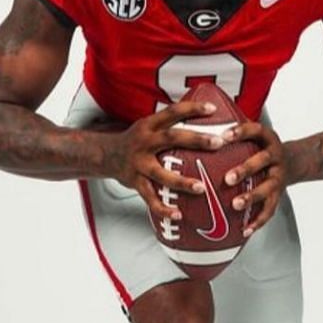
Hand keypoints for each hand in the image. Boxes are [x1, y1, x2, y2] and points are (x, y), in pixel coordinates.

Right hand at [104, 96, 227, 226]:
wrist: (105, 155)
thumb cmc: (135, 141)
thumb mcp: (149, 127)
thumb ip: (170, 125)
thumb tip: (203, 119)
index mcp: (149, 126)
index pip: (172, 112)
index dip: (192, 109)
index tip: (212, 109)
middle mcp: (144, 143)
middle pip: (170, 139)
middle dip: (195, 140)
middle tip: (217, 142)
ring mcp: (139, 164)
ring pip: (161, 174)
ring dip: (182, 181)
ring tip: (201, 188)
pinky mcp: (135, 182)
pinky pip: (150, 198)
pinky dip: (163, 208)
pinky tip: (177, 214)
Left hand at [221, 120, 286, 236]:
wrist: (294, 162)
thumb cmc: (260, 148)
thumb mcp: (252, 136)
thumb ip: (230, 134)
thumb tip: (194, 127)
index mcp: (267, 138)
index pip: (255, 130)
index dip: (240, 133)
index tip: (222, 137)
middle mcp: (275, 156)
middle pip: (263, 160)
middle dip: (245, 169)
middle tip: (227, 178)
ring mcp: (279, 176)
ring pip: (267, 187)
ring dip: (252, 197)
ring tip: (235, 204)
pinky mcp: (280, 194)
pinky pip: (270, 209)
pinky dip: (258, 221)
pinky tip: (245, 230)